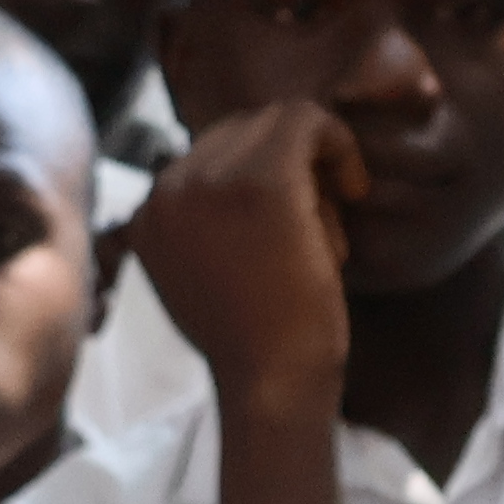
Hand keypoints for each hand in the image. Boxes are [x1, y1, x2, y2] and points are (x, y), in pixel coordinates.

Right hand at [134, 102, 363, 413]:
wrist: (271, 384)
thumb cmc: (254, 344)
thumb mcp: (205, 279)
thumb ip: (204, 228)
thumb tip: (242, 187)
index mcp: (147, 214)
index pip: (210, 157)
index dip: (263, 177)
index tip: (297, 223)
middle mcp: (166, 187)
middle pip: (241, 130)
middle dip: (289, 165)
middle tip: (319, 223)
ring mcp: (208, 180)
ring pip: (275, 120)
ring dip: (313, 163)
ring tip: (327, 227)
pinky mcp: (261, 180)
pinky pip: (306, 120)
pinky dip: (339, 145)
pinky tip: (357, 191)